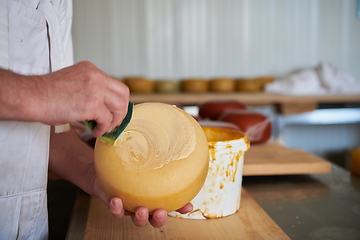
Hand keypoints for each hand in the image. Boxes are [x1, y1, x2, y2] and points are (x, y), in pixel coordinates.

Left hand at [49, 128, 191, 228]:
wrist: (102, 161)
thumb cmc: (125, 153)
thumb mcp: (141, 143)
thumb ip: (154, 137)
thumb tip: (171, 115)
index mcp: (153, 190)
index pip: (171, 201)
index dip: (181, 207)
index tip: (188, 207)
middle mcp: (143, 199)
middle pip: (155, 215)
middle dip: (160, 218)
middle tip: (161, 211)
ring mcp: (128, 203)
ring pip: (137, 218)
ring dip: (140, 218)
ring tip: (141, 210)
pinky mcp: (113, 202)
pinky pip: (115, 210)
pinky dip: (117, 208)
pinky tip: (117, 200)